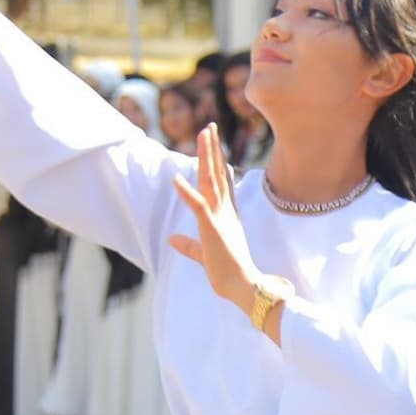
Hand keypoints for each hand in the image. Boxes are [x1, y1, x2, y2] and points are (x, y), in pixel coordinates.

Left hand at [169, 124, 263, 310]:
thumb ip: (188, 245)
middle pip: (218, 174)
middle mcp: (225, 212)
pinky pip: (197, 205)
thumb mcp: (203, 255)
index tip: (216, 146)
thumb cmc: (229, 274)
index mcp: (226, 217)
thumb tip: (172, 240)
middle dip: (213, 150)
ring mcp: (220, 217)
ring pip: (210, 180)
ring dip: (206, 156)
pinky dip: (186, 192)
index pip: (222, 184)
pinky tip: (175, 178)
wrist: (243, 286)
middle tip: (210, 127)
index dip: (219, 163)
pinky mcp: (212, 228)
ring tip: (203, 134)